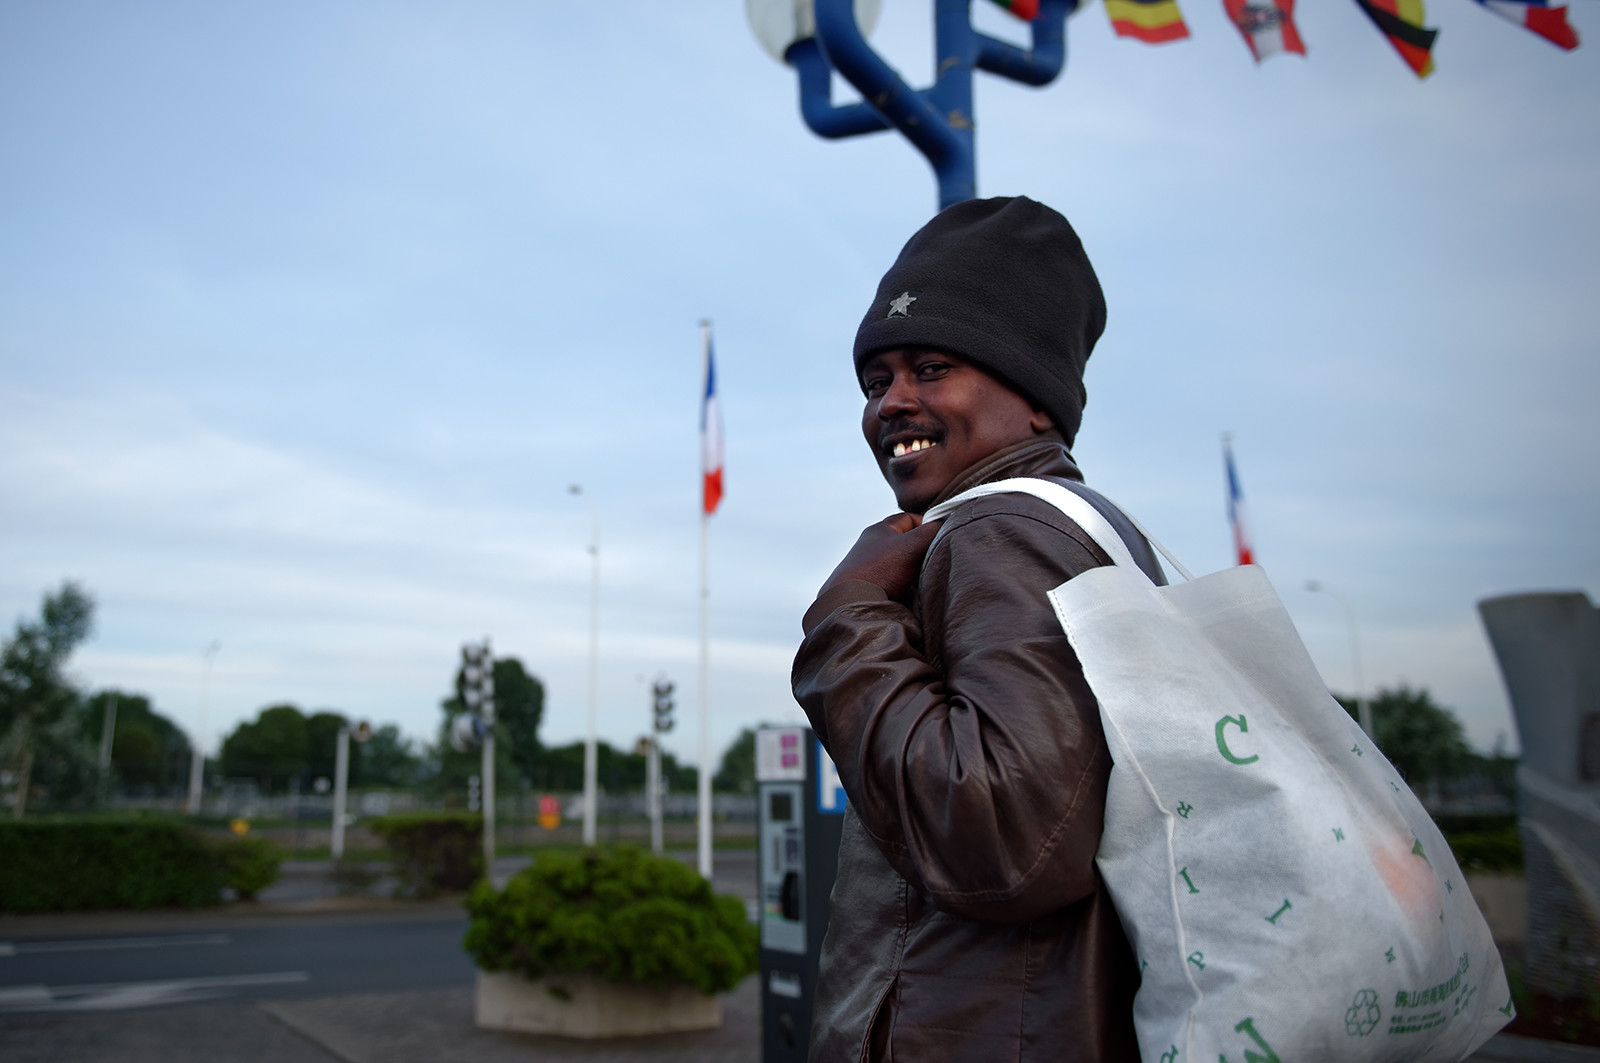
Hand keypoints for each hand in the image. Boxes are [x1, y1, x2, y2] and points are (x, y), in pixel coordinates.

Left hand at [820, 513, 943, 603]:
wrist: (852, 604)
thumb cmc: (879, 569)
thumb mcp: (912, 545)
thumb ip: (931, 532)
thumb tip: (945, 525)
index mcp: (880, 530)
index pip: (909, 518)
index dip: (927, 524)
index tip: (941, 536)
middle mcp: (874, 547)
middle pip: (907, 543)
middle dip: (924, 550)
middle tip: (936, 558)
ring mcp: (872, 568)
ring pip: (904, 565)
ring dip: (916, 571)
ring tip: (926, 578)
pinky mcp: (872, 588)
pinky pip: (897, 583)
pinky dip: (907, 587)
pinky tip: (914, 594)